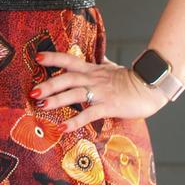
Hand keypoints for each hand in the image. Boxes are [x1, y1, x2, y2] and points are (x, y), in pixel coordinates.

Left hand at [31, 51, 168, 131]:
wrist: (152, 85)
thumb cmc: (133, 79)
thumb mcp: (113, 68)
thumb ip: (103, 64)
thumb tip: (99, 57)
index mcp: (93, 69)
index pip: (69, 60)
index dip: (53, 58)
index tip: (38, 56)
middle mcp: (93, 79)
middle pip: (67, 78)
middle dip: (49, 84)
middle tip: (32, 91)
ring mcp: (101, 92)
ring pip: (75, 94)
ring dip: (56, 100)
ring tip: (41, 106)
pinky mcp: (109, 106)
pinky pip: (89, 114)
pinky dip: (75, 121)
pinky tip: (62, 127)